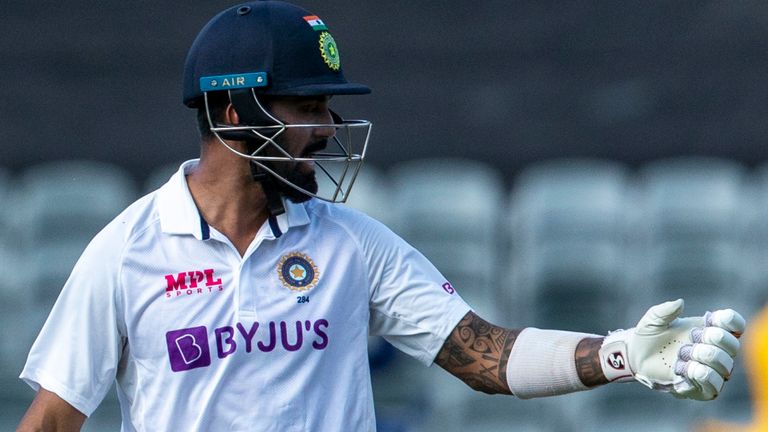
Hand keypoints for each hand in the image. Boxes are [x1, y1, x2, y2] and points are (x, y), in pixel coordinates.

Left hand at [598, 299, 744, 399]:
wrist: (636, 356)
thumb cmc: (649, 336)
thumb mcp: (653, 320)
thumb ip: (665, 310)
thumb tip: (680, 303)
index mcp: (708, 329)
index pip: (734, 324)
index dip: (731, 321)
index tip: (715, 319)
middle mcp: (714, 350)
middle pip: (733, 346)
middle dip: (718, 340)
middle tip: (695, 337)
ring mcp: (709, 369)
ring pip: (726, 367)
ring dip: (708, 358)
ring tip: (684, 353)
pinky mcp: (700, 388)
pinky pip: (714, 386)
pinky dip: (703, 377)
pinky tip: (685, 368)